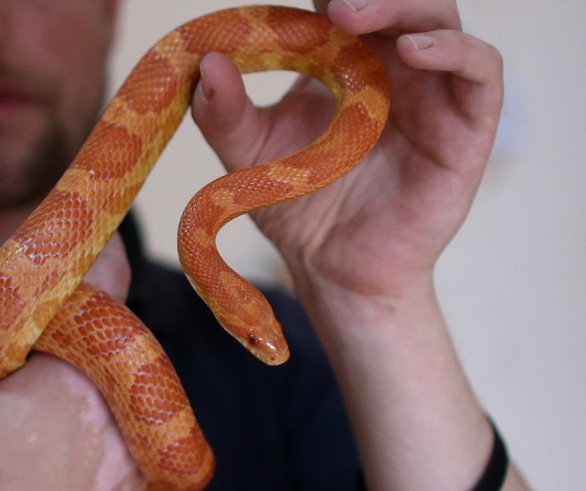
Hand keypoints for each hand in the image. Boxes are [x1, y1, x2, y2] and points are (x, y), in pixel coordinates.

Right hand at [0, 236, 146, 490]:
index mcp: (69, 372)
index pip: (107, 283)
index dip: (101, 254)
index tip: (89, 238)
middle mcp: (117, 398)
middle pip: (113, 328)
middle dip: (79, 323)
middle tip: (41, 334)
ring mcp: (136, 434)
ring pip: (123, 371)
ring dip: (94, 366)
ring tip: (46, 394)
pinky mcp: (142, 466)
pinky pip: (133, 412)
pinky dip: (108, 403)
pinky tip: (67, 427)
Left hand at [192, 0, 502, 298]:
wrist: (333, 268)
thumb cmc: (298, 208)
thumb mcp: (249, 155)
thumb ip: (224, 113)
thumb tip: (205, 62)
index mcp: (347, 65)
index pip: (348, 6)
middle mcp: (394, 72)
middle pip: (400, 5)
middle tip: (327, 1)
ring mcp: (433, 98)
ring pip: (441, 24)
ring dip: (403, 8)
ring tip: (351, 15)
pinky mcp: (465, 132)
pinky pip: (481, 76)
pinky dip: (455, 52)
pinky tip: (412, 52)